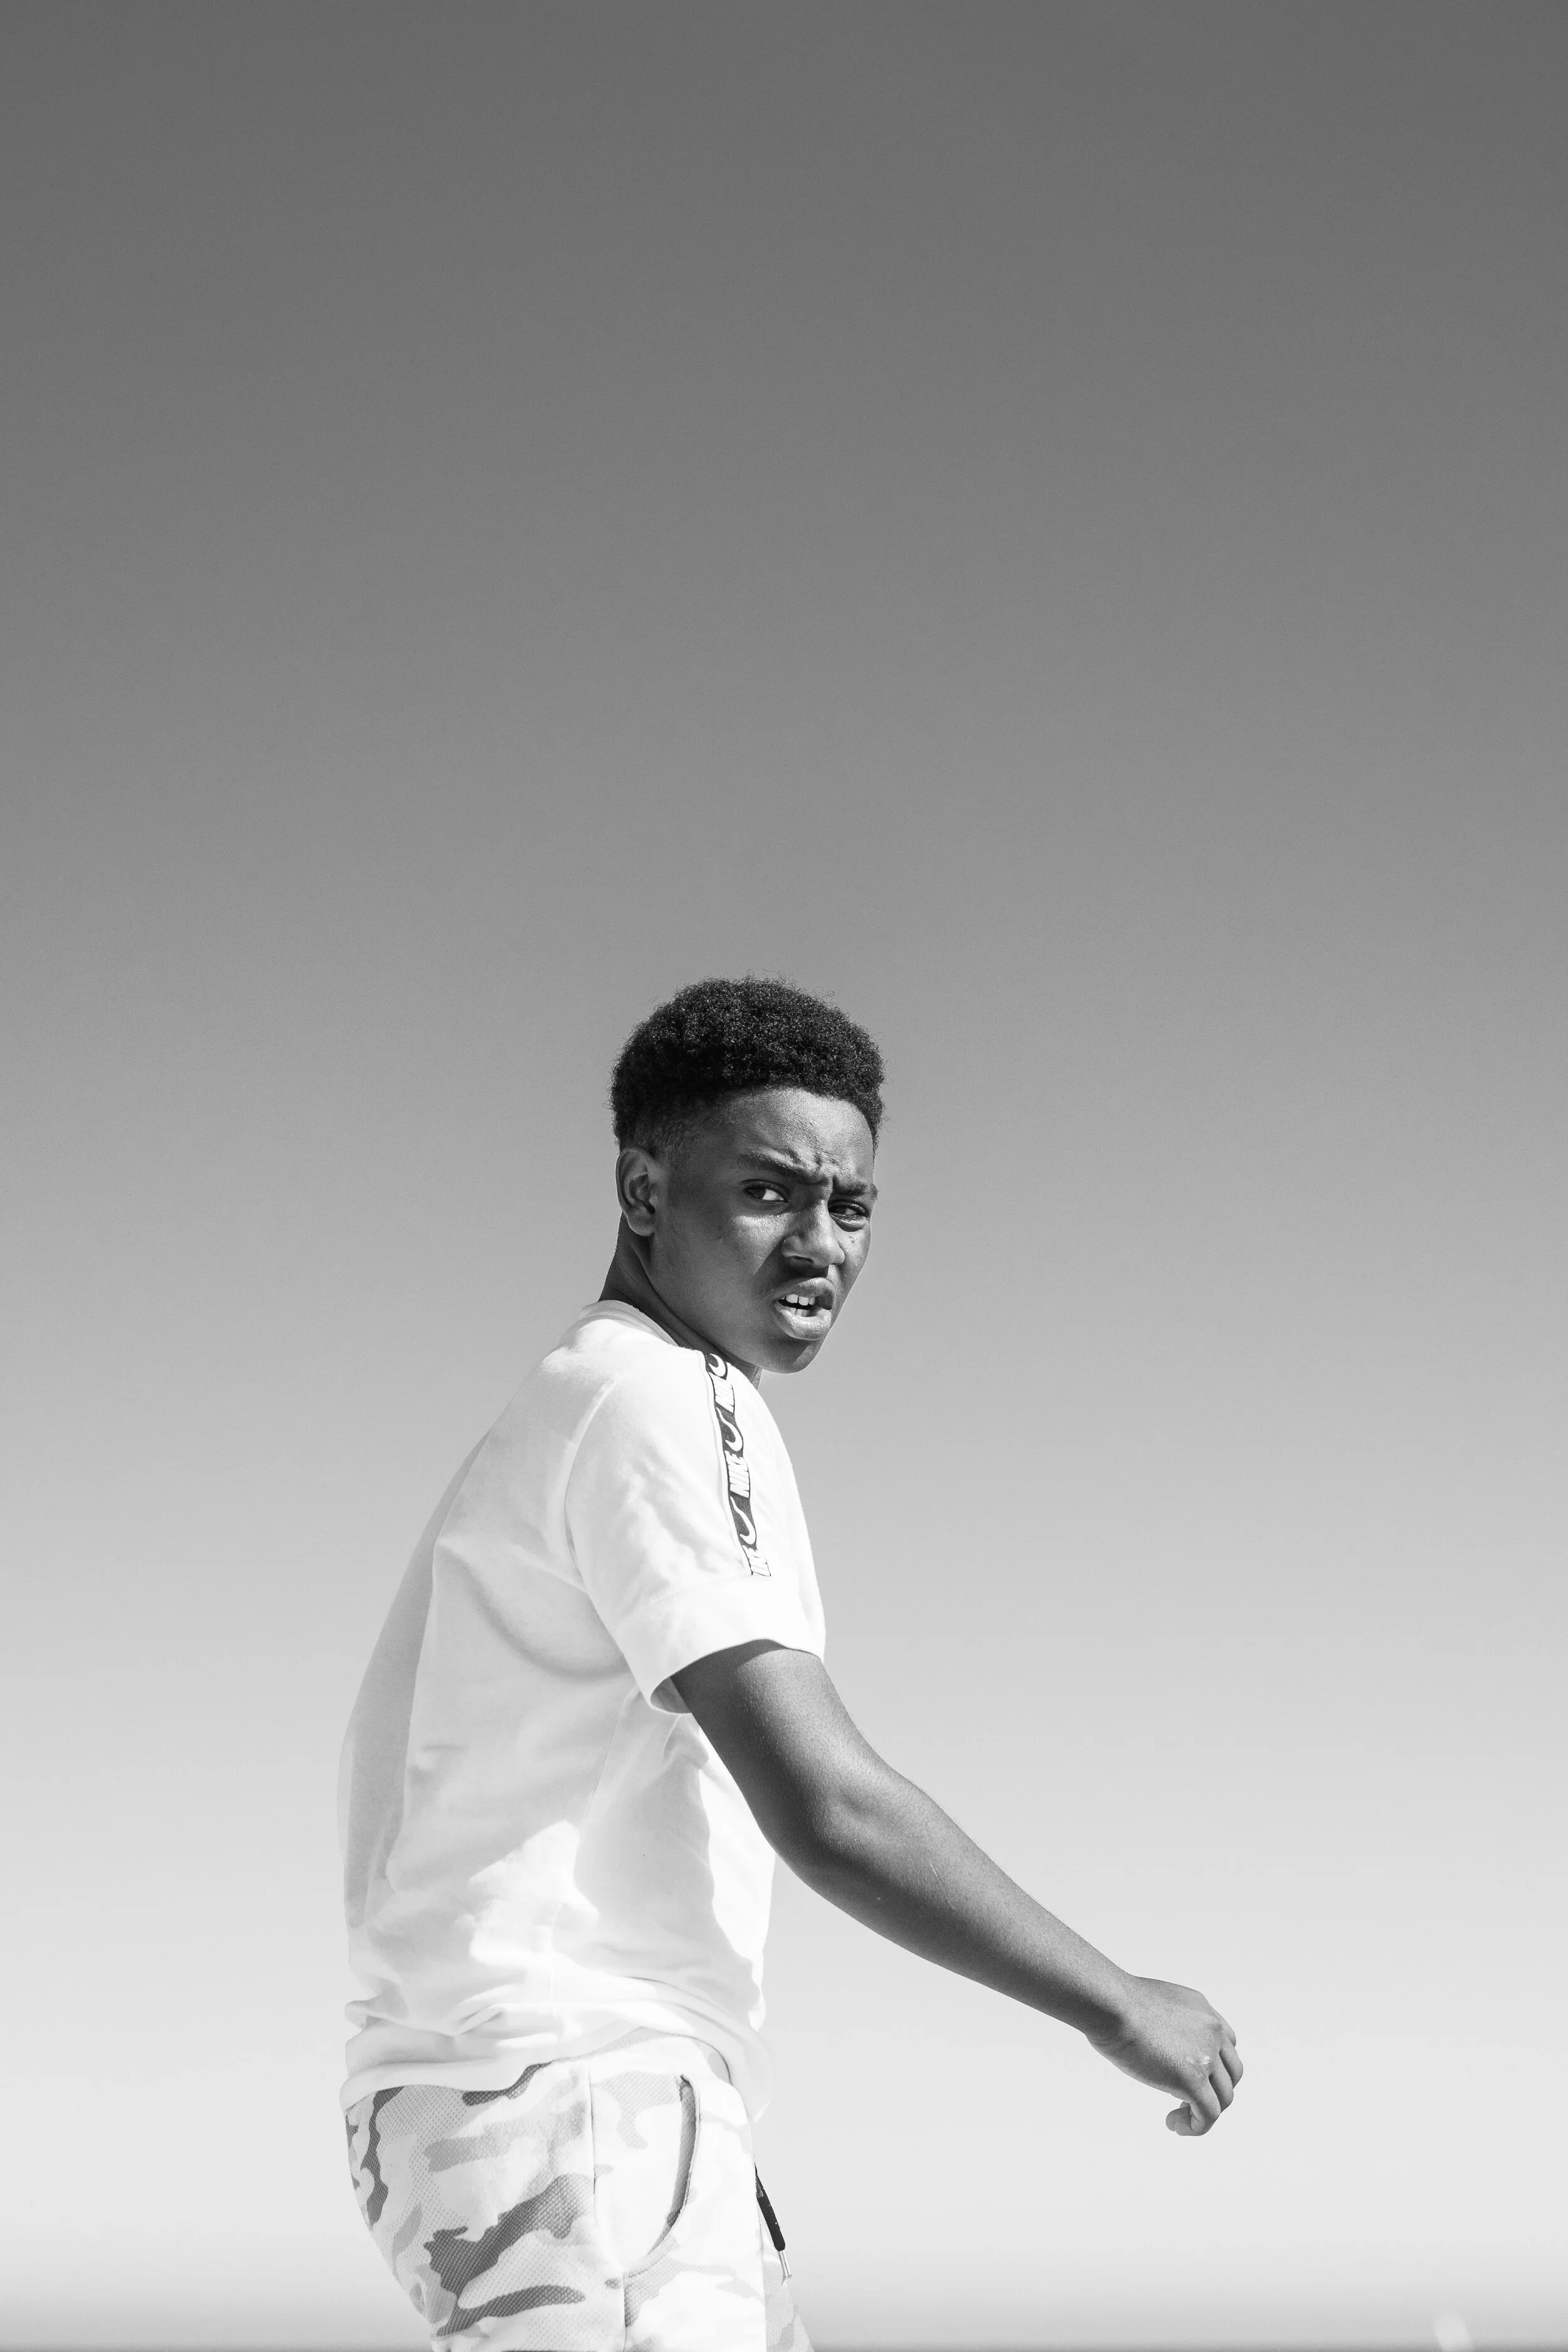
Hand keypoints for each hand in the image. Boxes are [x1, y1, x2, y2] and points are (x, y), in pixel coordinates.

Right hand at [1087, 1975, 1242, 2134]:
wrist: (1110, 2004)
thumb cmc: (1113, 2002)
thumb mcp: (1153, 2005)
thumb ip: (1165, 2023)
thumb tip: (1155, 2044)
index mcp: (1202, 2010)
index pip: (1226, 2046)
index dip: (1213, 2069)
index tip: (1188, 2079)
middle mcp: (1212, 2030)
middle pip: (1231, 2074)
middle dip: (1213, 2092)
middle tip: (1184, 2102)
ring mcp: (1206, 2055)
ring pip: (1223, 2097)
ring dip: (1203, 2113)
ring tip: (1176, 2119)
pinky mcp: (1193, 2079)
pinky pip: (1209, 2114)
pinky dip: (1196, 2127)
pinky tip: (1174, 2126)